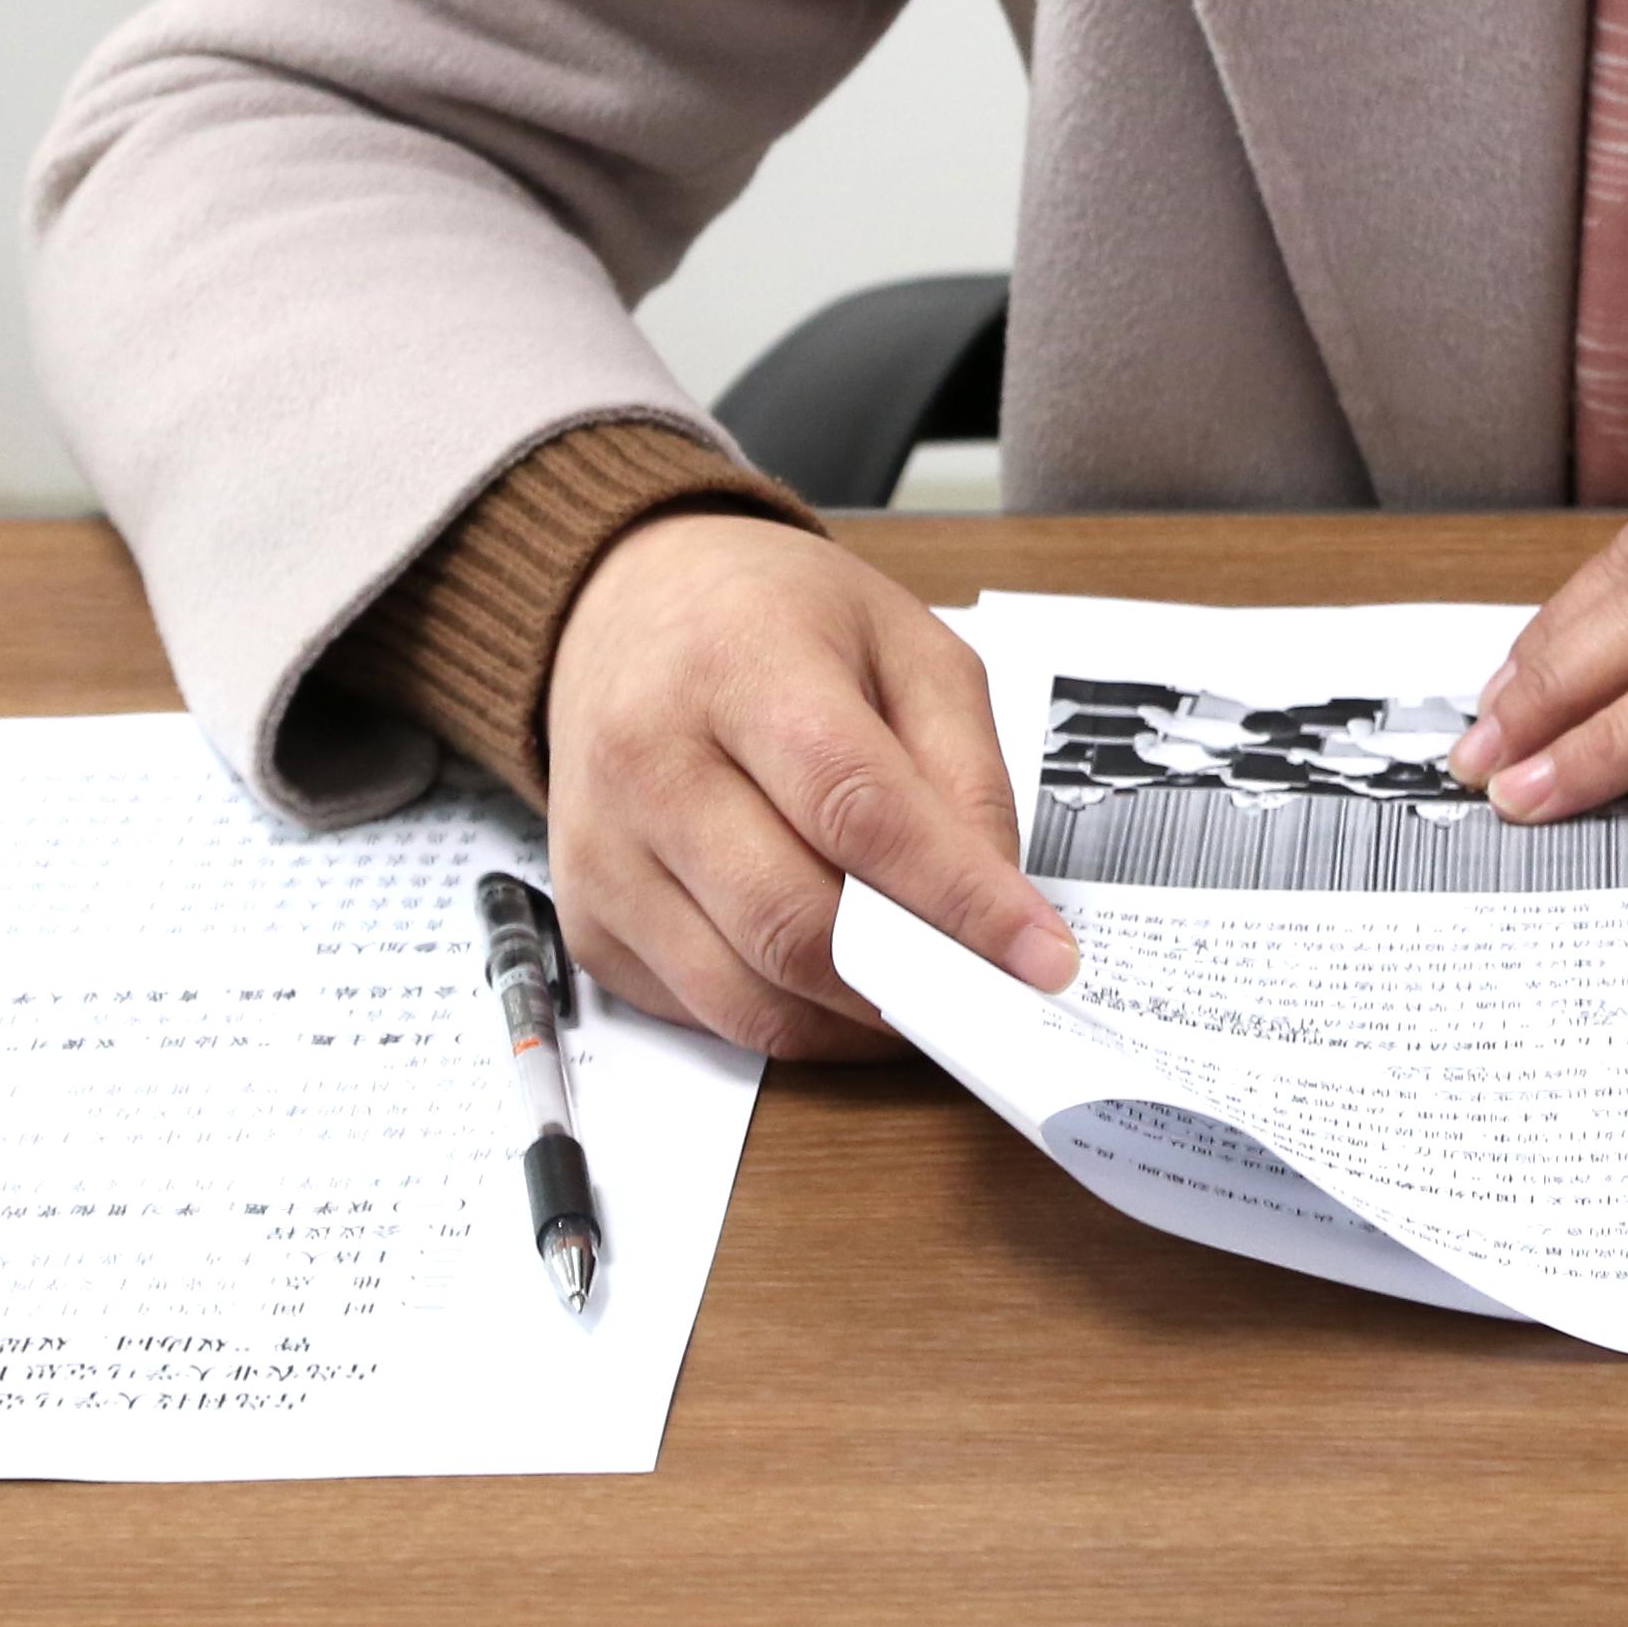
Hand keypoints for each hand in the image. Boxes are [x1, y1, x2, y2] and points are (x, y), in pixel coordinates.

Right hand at [542, 510, 1073, 1058]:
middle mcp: (650, 763)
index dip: (955, 897)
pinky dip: (789, 1020)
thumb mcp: (905, 644)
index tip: (1040, 958)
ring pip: (746, 993)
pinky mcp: (587, 921)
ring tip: (926, 999)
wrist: (627, 604)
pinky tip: (839, 985)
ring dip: (855, 1022)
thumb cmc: (777, 621)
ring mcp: (604, 852)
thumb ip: (962, 769)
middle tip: (988, 995)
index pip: (856, 807)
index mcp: (740, 665)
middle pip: (794, 919)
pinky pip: (702, 1013)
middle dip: (910, 979)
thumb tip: (998, 907)